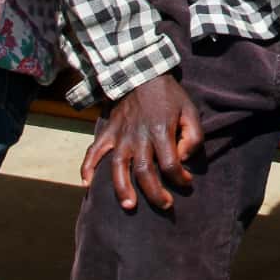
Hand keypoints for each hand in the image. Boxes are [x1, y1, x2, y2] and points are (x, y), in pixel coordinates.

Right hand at [80, 73, 201, 211]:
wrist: (143, 74)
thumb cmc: (170, 97)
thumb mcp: (190, 111)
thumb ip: (193, 136)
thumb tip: (183, 159)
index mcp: (161, 131)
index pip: (170, 164)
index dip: (180, 178)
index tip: (187, 182)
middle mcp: (138, 136)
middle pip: (144, 172)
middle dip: (155, 193)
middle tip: (166, 205)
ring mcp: (121, 136)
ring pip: (118, 167)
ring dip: (122, 188)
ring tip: (129, 206)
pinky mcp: (108, 132)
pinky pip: (93, 151)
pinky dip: (87, 167)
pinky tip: (86, 185)